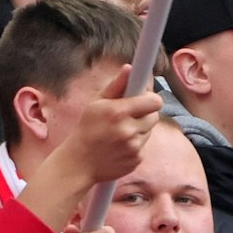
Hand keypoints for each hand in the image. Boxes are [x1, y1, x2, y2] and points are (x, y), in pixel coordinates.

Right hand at [56, 65, 162, 185]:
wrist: (78, 164)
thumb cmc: (86, 129)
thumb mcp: (96, 103)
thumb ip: (116, 86)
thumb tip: (130, 68)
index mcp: (118, 112)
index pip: (154, 101)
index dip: (151, 98)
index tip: (145, 98)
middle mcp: (128, 130)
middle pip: (154, 116)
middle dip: (144, 114)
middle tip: (128, 116)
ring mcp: (133, 147)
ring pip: (149, 131)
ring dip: (139, 129)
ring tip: (119, 132)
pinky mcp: (136, 160)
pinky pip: (144, 147)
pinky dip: (135, 145)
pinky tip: (119, 146)